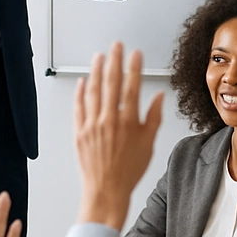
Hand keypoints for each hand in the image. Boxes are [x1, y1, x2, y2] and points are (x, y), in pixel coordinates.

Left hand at [74, 43, 163, 230]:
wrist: (106, 190)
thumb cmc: (128, 170)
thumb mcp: (148, 144)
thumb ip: (153, 118)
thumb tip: (158, 97)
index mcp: (128, 122)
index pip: (132, 86)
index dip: (134, 67)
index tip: (135, 54)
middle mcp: (109, 120)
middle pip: (111, 82)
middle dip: (114, 60)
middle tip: (116, 46)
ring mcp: (92, 125)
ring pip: (93, 91)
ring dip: (96, 71)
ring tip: (99, 57)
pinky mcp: (79, 132)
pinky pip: (78, 107)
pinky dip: (80, 93)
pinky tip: (83, 82)